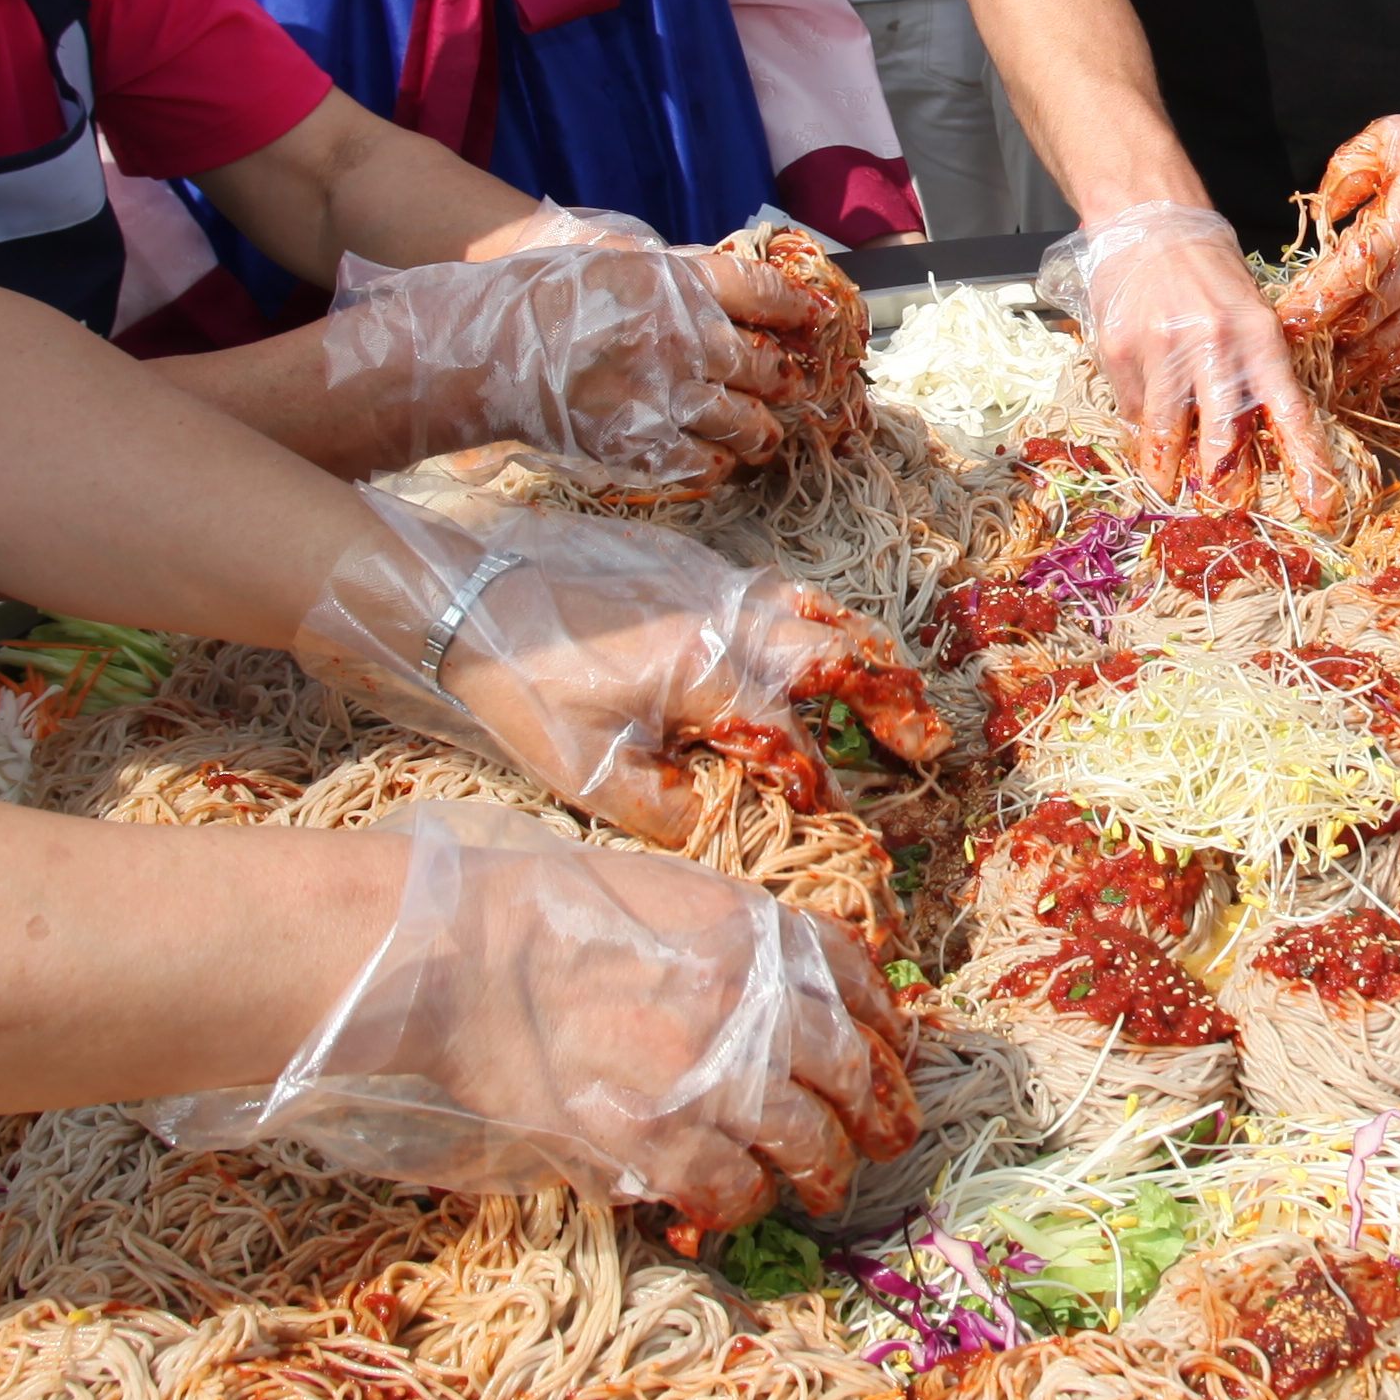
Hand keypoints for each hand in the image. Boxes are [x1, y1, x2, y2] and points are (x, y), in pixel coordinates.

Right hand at [140, 802, 912, 1235]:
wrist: (463, 955)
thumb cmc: (546, 911)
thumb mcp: (670, 893)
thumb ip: (740, 940)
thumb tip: (794, 994)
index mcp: (761, 930)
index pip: (861, 985)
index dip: (886, 1031)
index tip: (890, 1058)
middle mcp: (757, 1002)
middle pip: (853, 1076)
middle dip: (878, 1116)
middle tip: (881, 1141)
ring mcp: (714, 1076)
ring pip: (809, 1147)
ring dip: (822, 1174)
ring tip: (820, 1190)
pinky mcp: (659, 1140)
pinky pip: (732, 1191)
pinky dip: (741, 1205)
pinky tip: (733, 1205)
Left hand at [303, 505, 939, 842]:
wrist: (471, 593)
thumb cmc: (527, 687)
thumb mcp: (590, 771)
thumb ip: (671, 808)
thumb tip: (734, 830)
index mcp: (711, 677)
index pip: (793, 744)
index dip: (825, 792)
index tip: (853, 832)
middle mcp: (731, 623)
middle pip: (836, 661)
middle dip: (891, 705)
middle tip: (927, 745)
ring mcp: (717, 587)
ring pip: (818, 612)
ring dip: (865, 654)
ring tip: (898, 689)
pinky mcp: (695, 567)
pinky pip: (782, 588)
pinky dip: (820, 616)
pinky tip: (823, 637)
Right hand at [326, 216, 799, 493]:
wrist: (486, 350)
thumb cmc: (542, 296)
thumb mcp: (613, 261)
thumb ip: (672, 278)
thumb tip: (723, 291)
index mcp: (679, 283)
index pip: (765, 291)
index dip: (796, 308)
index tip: (812, 319)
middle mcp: (685, 338)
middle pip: (764, 365)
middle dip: (783, 379)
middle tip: (788, 386)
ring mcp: (665, 394)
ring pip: (745, 421)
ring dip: (761, 432)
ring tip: (762, 436)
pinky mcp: (640, 442)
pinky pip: (702, 462)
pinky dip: (716, 464)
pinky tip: (715, 461)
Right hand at [1040, 201, 1343, 515]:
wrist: (1149, 220)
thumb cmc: (1208, 271)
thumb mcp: (1251, 312)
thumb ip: (1256, 372)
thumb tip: (1256, 440)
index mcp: (1261, 337)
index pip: (1291, 413)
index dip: (1307, 465)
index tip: (1320, 507)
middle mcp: (1215, 346)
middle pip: (1221, 439)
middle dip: (1221, 481)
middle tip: (1219, 502)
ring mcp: (1163, 349)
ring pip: (1166, 434)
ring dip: (1167, 467)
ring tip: (1168, 483)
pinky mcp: (1121, 349)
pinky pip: (1132, 410)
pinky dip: (1140, 426)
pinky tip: (1144, 424)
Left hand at [1277, 111, 1399, 386]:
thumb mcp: (1392, 136)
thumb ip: (1345, 170)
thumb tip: (1321, 218)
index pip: (1349, 274)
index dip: (1312, 301)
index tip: (1283, 316)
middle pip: (1363, 317)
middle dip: (1320, 337)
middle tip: (1288, 348)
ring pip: (1388, 341)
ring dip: (1349, 359)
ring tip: (1315, 368)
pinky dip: (1384, 361)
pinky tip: (1357, 369)